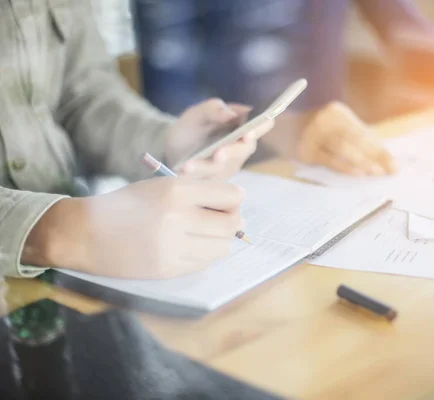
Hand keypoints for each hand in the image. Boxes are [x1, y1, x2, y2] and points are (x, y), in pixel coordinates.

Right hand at [24, 178, 244, 278]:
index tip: (231, 201)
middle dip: (233, 221)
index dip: (235, 198)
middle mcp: (177, 218)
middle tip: (224, 219)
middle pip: (231, 224)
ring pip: (222, 247)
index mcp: (176, 191)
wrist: (85, 233)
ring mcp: (173, 247)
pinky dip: (203, 255)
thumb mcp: (161, 185)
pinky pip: (204, 264)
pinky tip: (189, 247)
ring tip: (204, 234)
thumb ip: (198, 190)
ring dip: (219, 240)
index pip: (230, 196)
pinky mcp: (168, 270)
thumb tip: (237, 198)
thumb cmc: (126, 205)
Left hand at [165, 99, 273, 179]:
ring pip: (226, 167)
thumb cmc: (190, 128)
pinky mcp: (219, 179)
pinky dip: (196, 176)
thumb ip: (211, 109)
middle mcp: (241, 145)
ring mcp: (232, 164)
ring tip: (189, 166)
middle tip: (218, 155)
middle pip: (245, 149)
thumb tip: (229, 112)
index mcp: (241, 123)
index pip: (263, 124)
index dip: (260, 128)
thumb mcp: (196, 114)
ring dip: (208, 167)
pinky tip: (183, 172)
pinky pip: (211, 180)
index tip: (247, 133)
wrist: (172, 149)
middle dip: (232, 152)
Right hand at [297, 102, 394, 175]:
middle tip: (388, 171)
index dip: (381, 149)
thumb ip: (354, 138)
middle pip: (357, 139)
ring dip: (362, 161)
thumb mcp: (333, 127)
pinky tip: (357, 173)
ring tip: (375, 173)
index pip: (365, 132)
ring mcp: (315, 133)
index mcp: (338, 112)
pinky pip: (329, 159)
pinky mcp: (306, 149)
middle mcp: (327, 119)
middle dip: (375, 156)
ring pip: (344, 148)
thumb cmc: (314, 131)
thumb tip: (381, 158)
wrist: (281, 129)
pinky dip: (345, 167)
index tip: (394, 165)